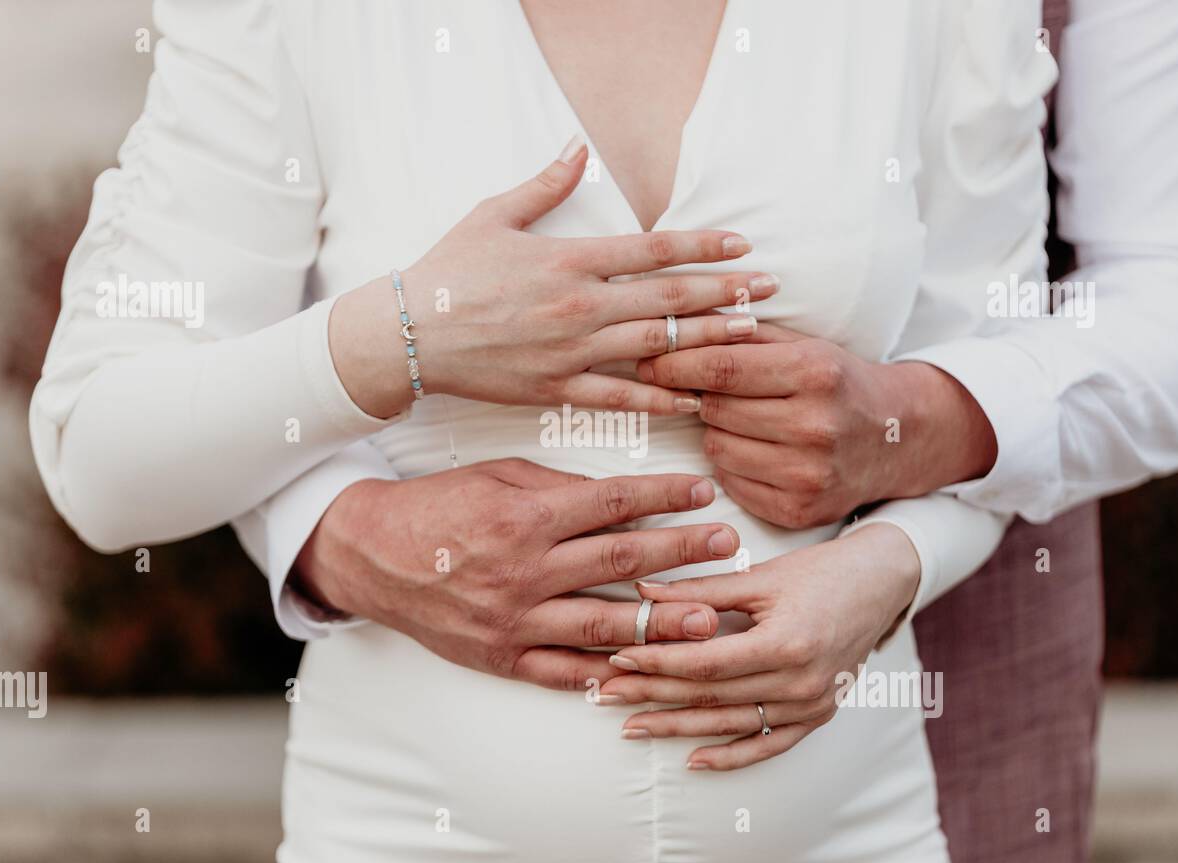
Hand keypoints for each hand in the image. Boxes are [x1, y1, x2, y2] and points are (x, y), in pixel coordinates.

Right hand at [292, 458, 741, 690]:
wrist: (370, 555)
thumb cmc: (437, 506)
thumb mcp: (496, 476)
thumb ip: (559, 487)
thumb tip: (619, 498)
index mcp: (523, 518)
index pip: (610, 505)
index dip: (662, 499)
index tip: (704, 493)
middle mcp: (522, 572)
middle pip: (618, 564)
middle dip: (680, 554)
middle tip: (729, 546)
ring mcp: (513, 620)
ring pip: (601, 626)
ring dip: (661, 624)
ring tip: (710, 620)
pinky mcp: (500, 657)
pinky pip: (562, 672)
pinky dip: (606, 676)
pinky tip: (647, 672)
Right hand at [330, 136, 777, 418]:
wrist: (408, 333)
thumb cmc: (448, 270)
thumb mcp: (494, 215)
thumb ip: (545, 185)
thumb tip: (577, 148)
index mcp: (568, 260)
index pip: (652, 251)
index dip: (702, 246)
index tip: (741, 244)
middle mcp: (578, 306)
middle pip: (668, 299)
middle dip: (725, 292)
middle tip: (770, 288)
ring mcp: (570, 351)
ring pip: (654, 345)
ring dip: (707, 339)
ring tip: (752, 333)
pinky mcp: (556, 389)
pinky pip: (619, 398)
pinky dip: (659, 398)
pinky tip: (696, 399)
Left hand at [598, 523, 919, 769]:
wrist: (881, 583)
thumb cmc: (821, 572)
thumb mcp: (761, 576)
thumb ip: (701, 589)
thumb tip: (642, 591)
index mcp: (785, 643)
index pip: (705, 663)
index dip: (658, 662)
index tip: (618, 658)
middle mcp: (799, 682)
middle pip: (711, 696)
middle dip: (654, 695)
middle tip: (606, 695)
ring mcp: (810, 705)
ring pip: (730, 724)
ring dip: (678, 728)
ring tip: (633, 727)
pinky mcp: (817, 715)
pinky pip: (767, 745)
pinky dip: (730, 755)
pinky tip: (692, 759)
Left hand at [636, 324, 996, 527]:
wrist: (896, 438)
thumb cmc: (838, 382)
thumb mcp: (802, 345)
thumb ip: (741, 333)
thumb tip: (674, 323)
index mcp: (815, 373)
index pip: (722, 367)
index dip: (676, 363)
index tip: (649, 360)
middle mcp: (815, 425)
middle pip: (715, 409)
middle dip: (700, 398)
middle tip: (705, 391)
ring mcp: (808, 475)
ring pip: (718, 449)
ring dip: (718, 433)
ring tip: (743, 421)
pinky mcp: (799, 511)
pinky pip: (732, 484)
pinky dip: (733, 467)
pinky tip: (756, 452)